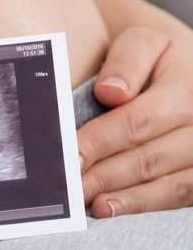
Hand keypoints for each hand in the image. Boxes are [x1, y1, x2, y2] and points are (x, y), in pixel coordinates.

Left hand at [78, 27, 192, 217]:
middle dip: (103, 175)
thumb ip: (127, 60)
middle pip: (149, 158)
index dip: (99, 142)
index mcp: (188, 87)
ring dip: (126, 199)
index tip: (68, 156)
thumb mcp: (143, 42)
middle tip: (68, 189)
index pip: (137, 121)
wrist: (184, 68)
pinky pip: (181, 195)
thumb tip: (111, 92)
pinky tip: (114, 208)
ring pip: (169, 184)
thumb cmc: (154, 58)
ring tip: (90, 206)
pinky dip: (146, 204)